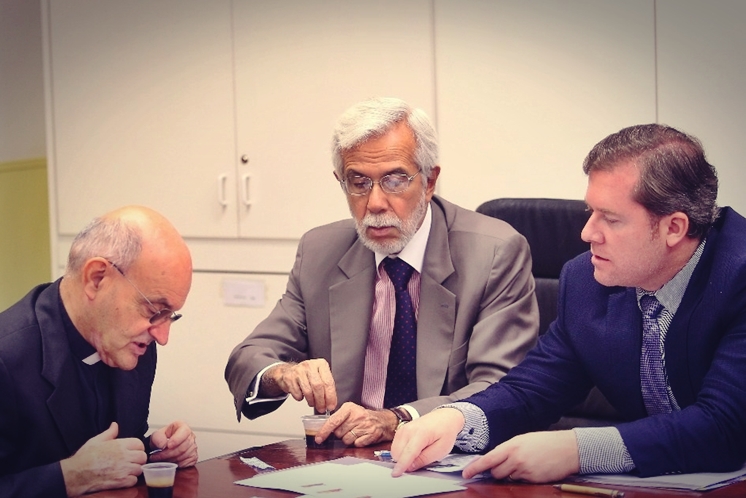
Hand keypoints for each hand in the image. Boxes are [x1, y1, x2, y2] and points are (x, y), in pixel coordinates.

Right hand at [60, 422, 145, 495]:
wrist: (76, 474)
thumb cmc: (84, 457)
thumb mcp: (96, 440)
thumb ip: (109, 433)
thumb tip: (115, 425)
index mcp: (119, 445)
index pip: (139, 444)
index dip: (137, 448)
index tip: (132, 451)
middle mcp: (124, 456)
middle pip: (142, 457)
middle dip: (138, 459)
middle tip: (131, 461)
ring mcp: (123, 469)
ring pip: (139, 469)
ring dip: (134, 470)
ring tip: (126, 470)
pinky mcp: (121, 481)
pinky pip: (133, 480)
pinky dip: (130, 480)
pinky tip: (122, 478)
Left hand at [149, 420, 197, 467]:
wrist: (162, 448)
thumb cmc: (162, 440)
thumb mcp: (156, 436)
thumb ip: (157, 438)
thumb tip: (162, 444)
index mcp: (182, 427)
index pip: (185, 431)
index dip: (177, 439)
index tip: (168, 445)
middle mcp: (190, 436)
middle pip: (183, 447)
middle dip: (168, 453)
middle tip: (157, 456)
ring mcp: (193, 447)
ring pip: (183, 456)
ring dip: (170, 459)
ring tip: (162, 459)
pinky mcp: (193, 457)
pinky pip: (185, 463)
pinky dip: (176, 464)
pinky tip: (169, 461)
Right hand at [263, 359, 336, 412]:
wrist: (290, 371)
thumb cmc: (308, 375)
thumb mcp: (320, 376)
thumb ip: (327, 387)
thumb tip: (331, 403)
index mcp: (321, 364)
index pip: (328, 382)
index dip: (330, 396)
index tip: (331, 406)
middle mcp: (310, 365)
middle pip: (318, 386)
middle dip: (321, 401)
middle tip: (322, 408)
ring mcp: (299, 371)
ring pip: (308, 391)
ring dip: (311, 401)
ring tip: (313, 404)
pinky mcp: (289, 378)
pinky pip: (297, 393)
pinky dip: (300, 398)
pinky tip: (302, 396)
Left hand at [315, 402, 396, 446]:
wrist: (383, 421)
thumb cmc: (364, 417)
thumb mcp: (350, 412)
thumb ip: (337, 418)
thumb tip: (323, 429)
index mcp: (349, 408)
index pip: (333, 421)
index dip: (324, 431)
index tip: (319, 438)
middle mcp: (357, 415)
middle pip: (339, 433)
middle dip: (340, 434)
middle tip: (348, 429)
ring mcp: (365, 425)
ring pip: (346, 440)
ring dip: (349, 439)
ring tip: (355, 433)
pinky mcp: (371, 434)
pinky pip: (356, 444)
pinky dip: (357, 443)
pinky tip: (362, 436)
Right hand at [391, 408, 463, 476]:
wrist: (445, 417)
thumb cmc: (445, 432)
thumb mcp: (441, 450)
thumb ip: (424, 459)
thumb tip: (410, 467)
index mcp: (421, 434)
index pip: (408, 452)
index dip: (402, 465)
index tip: (396, 474)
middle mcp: (409, 430)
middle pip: (398, 453)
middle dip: (405, 462)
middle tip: (421, 459)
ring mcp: (403, 429)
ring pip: (394, 451)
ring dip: (403, 457)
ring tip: (419, 452)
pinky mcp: (401, 430)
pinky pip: (395, 446)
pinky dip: (401, 451)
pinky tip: (413, 449)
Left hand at [462, 430, 578, 482]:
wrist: (568, 449)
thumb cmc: (545, 442)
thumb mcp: (523, 440)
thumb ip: (508, 449)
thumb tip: (496, 459)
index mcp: (511, 446)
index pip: (487, 460)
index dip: (475, 468)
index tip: (466, 474)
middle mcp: (515, 459)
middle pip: (495, 472)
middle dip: (495, 471)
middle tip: (505, 464)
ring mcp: (524, 471)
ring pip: (507, 478)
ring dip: (509, 474)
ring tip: (523, 464)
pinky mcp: (532, 480)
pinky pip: (520, 481)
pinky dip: (521, 477)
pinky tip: (531, 469)